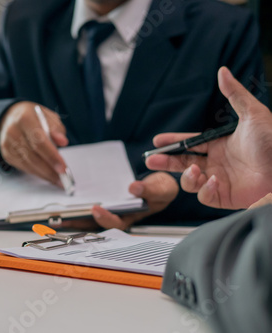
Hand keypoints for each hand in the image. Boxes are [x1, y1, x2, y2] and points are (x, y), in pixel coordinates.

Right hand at [0, 101, 68, 185]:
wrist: (11, 117)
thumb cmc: (33, 117)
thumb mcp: (48, 116)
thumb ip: (56, 129)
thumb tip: (62, 142)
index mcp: (25, 118)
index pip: (39, 141)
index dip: (52, 157)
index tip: (63, 168)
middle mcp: (13, 131)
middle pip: (33, 156)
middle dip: (50, 170)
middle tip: (64, 178)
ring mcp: (8, 144)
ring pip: (28, 164)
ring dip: (44, 174)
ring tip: (58, 179)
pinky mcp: (7, 154)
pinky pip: (23, 167)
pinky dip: (37, 173)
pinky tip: (47, 175)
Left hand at [62, 172, 178, 229]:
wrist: (158, 183)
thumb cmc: (160, 189)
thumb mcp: (161, 188)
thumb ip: (150, 190)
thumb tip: (134, 188)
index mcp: (132, 216)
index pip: (117, 223)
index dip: (106, 218)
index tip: (96, 208)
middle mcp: (117, 216)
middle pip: (96, 224)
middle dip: (79, 222)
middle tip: (64, 218)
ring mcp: (109, 211)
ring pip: (88, 219)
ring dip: (73, 218)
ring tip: (56, 215)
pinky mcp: (103, 204)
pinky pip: (87, 208)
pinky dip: (76, 208)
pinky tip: (64, 205)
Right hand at [146, 67, 271, 208]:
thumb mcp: (253, 113)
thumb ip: (234, 94)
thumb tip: (222, 71)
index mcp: (219, 145)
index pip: (190, 144)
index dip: (173, 143)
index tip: (157, 141)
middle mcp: (216, 163)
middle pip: (182, 164)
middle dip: (165, 162)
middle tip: (152, 160)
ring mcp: (219, 181)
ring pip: (190, 182)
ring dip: (186, 177)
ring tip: (193, 170)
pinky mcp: (225, 197)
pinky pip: (205, 197)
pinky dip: (204, 190)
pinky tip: (212, 181)